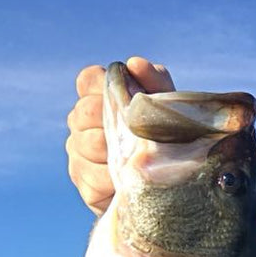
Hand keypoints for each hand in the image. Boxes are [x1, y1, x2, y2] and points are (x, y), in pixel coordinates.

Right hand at [65, 56, 174, 215]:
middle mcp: (81, 122)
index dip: (107, 88)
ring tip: (141, 162)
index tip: (131, 102)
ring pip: (87, 145)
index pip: (88, 80)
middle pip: (86, 112)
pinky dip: (115, 182)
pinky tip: (131, 183)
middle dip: (117, 124)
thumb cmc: (169, 142)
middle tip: (143, 137)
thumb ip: (156, 83)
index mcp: (98, 98)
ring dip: (118, 155)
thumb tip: (135, 64)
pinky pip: (92, 178)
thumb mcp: (168, 112)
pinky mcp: (84, 185)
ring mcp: (78, 153)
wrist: (176, 192)